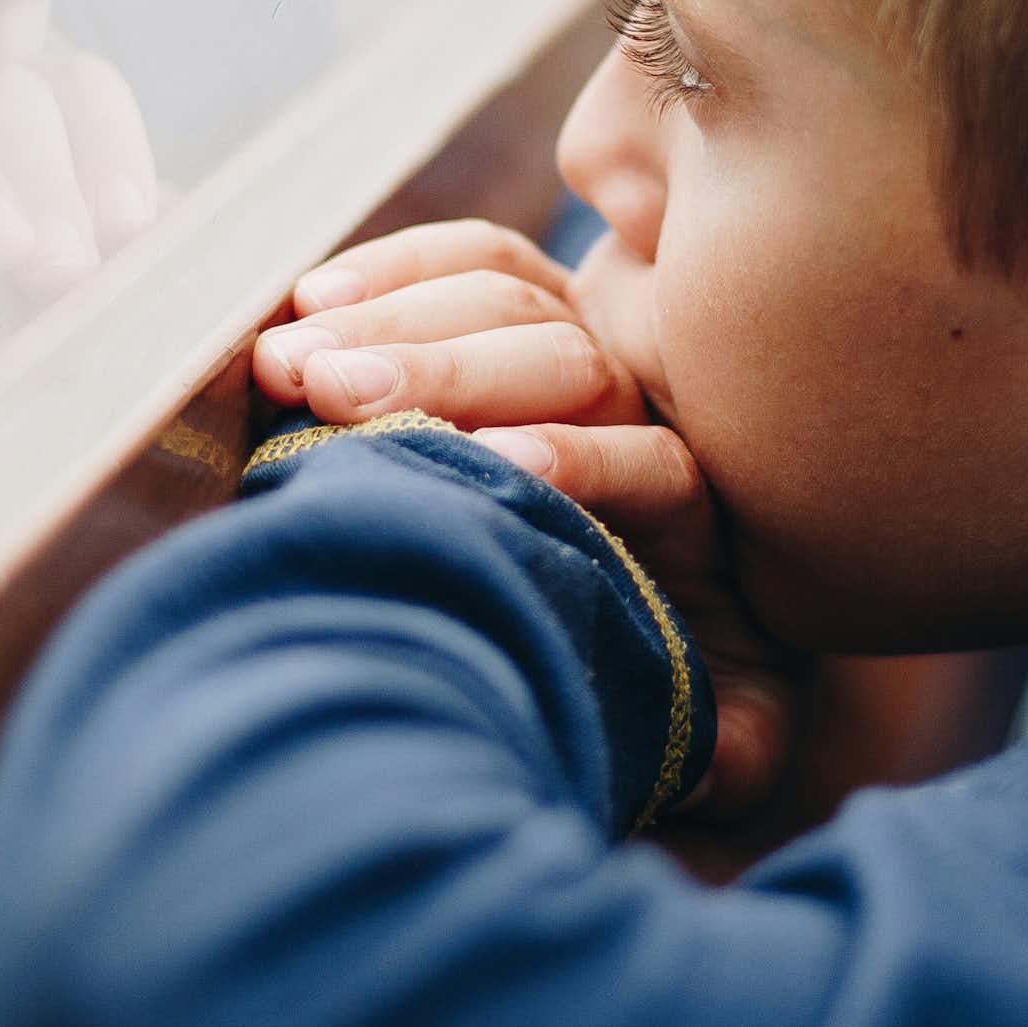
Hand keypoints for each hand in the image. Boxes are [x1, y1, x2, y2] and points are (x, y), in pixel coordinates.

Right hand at [253, 220, 806, 817]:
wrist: (676, 584)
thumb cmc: (685, 659)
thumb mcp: (725, 711)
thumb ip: (735, 737)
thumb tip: (721, 767)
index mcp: (693, 506)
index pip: (650, 462)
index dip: (583, 462)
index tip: (505, 468)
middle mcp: (647, 405)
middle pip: (564, 361)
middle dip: (447, 372)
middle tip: (337, 394)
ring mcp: (588, 342)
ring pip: (507, 297)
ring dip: (393, 320)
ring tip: (291, 361)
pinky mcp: (534, 306)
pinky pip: (473, 259)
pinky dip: (392, 271)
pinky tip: (306, 303)